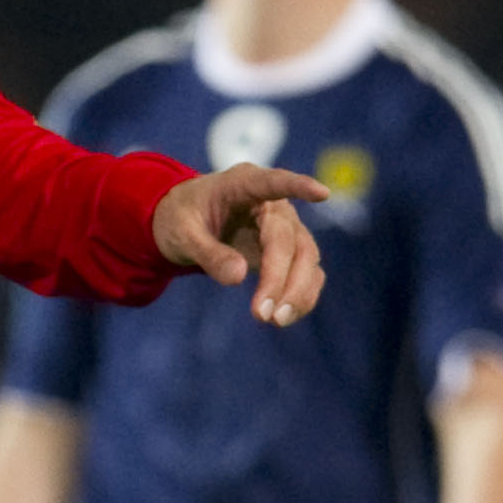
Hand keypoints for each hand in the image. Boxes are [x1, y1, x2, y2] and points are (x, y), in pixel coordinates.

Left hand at [151, 163, 328, 325]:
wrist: (185, 225)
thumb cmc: (182, 218)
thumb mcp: (181, 233)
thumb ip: (207, 252)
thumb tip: (239, 276)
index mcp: (242, 184)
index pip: (273, 183)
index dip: (298, 187)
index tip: (321, 193)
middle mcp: (272, 205)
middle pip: (288, 239)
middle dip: (279, 278)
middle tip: (263, 313)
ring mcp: (285, 228)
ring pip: (306, 258)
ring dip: (297, 292)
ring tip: (275, 320)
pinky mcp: (289, 252)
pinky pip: (306, 274)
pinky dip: (300, 296)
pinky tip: (282, 317)